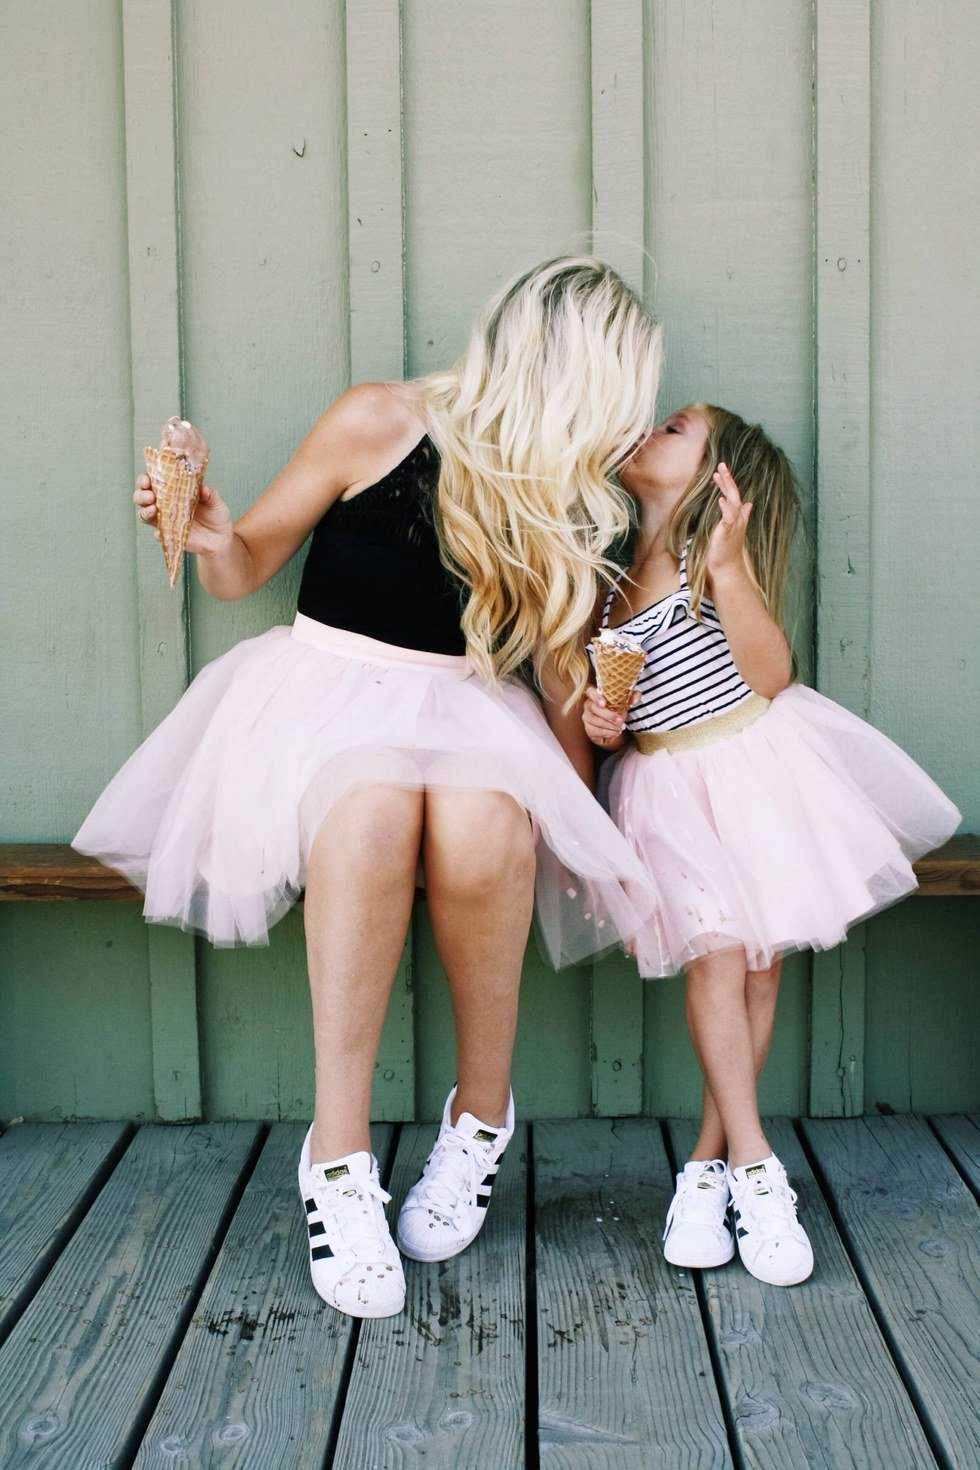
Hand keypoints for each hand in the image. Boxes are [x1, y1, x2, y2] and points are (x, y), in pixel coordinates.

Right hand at [133, 474, 234, 555]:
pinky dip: (157, 531)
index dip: (146, 478)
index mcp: (173, 490)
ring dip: (144, 511)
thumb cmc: (215, 514)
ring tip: (152, 508)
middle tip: (150, 495)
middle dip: (141, 494)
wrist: (221, 537)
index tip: (147, 478)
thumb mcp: (215, 501)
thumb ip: (209, 494)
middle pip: (142, 496)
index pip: (153, 480)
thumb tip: (202, 488)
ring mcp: (165, 519)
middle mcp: (165, 503)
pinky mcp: (169, 534)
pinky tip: (160, 530)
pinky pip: (157, 533)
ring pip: (144, 514)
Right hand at [583, 685, 633, 749]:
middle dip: (608, 715)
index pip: (590, 692)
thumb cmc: (617, 709)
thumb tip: (636, 697)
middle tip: (620, 720)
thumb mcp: (625, 702)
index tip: (604, 703)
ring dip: (609, 725)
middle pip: (593, 708)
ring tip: (620, 727)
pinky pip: (595, 731)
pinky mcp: (588, 728)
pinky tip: (615, 732)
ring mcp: (587, 717)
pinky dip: (607, 732)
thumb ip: (631, 697)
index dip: (596, 697)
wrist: (613, 725)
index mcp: (595, 695)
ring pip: (594, 721)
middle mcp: (588, 705)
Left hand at [706, 461, 751, 577]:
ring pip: (733, 502)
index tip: (718, 472)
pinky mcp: (728, 532)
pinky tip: (720, 499)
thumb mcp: (732, 529)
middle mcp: (738, 518)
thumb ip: (739, 515)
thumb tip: (749, 504)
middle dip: (728, 479)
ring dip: (727, 488)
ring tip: (719, 475)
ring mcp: (734, 524)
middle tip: (721, 464)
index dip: (727, 483)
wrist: (727, 567)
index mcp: (737, 516)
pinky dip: (726, 508)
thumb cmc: (728, 549)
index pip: (732, 495)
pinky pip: (728, 518)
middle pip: (734, 494)